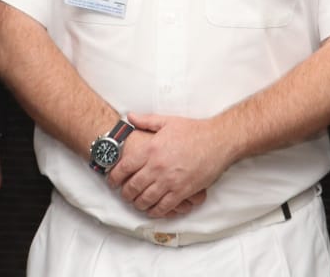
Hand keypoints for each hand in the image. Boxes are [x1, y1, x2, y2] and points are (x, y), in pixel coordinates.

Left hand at [108, 113, 230, 217]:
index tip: (112, 181)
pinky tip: (152, 210)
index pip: (125, 167)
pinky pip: (164, 207)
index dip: (114, 177)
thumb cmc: (193, 130)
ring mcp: (170, 181)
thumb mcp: (167, 121)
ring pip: (146, 199)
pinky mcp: (182, 191)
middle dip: (125, 193)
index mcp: (151, 149)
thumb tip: (129, 117)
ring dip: (138, 204)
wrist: (218, 141)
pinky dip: (155, 211)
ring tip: (136, 203)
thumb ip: (146, 121)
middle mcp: (157, 167)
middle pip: (133, 186)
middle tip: (124, 194)